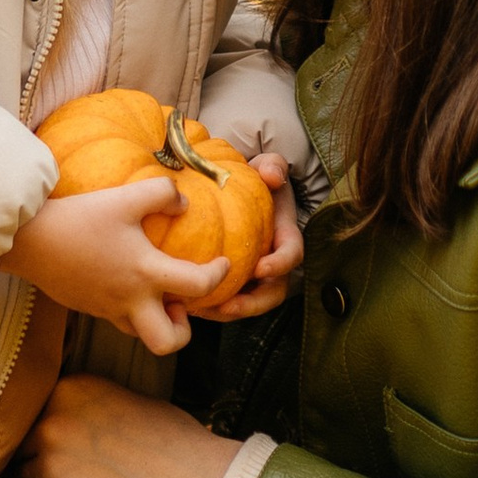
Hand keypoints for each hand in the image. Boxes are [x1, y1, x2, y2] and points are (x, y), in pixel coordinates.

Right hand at [0, 175, 225, 358]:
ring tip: (157, 293)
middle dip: (183, 331)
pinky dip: (133, 310)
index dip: (219, 276)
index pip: (198, 287)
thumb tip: (184, 204)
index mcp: (145, 273)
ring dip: (157, 321)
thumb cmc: (79, 218)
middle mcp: (130, 300)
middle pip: (167, 343)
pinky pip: (120, 320)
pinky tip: (127, 281)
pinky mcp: (90, 308)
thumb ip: (161, 194)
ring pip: (143, 335)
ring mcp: (108, 309)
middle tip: (181, 303)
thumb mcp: (124, 197)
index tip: (223, 263)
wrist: (29, 240)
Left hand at [17, 373, 231, 477]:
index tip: (69, 445)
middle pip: (25, 446)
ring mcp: (50, 463)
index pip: (35, 412)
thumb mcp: (125, 399)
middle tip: (81, 472)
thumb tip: (55, 419)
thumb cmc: (172, 442)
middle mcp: (52, 421)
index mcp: (69, 389)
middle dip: (45, 460)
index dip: (51, 432)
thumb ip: (83, 406)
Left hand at [185, 160, 302, 323]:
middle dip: (252, 304)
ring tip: (201, 310)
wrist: (244, 191)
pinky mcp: (236, 282)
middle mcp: (274, 262)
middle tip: (228, 305)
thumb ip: (273, 166)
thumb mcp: (267, 167)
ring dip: (227, 311)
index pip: (291, 255)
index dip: (279, 264)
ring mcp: (256, 276)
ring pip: (248, 303)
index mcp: (285, 237)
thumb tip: (272, 176)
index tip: (260, 268)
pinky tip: (185, 303)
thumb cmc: (257, 180)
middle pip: (272, 293)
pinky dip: (210, 305)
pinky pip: (227, 299)